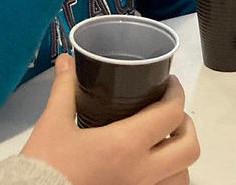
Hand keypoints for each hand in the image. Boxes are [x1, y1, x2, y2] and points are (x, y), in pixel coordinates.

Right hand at [19, 55, 198, 184]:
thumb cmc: (46, 164)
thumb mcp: (53, 123)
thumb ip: (65, 89)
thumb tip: (67, 62)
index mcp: (126, 144)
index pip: (170, 114)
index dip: (176, 93)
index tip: (169, 84)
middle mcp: (142, 172)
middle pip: (189, 147)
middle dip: (185, 124)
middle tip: (169, 111)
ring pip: (182, 175)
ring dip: (178, 155)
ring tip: (163, 141)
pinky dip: (168, 178)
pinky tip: (151, 165)